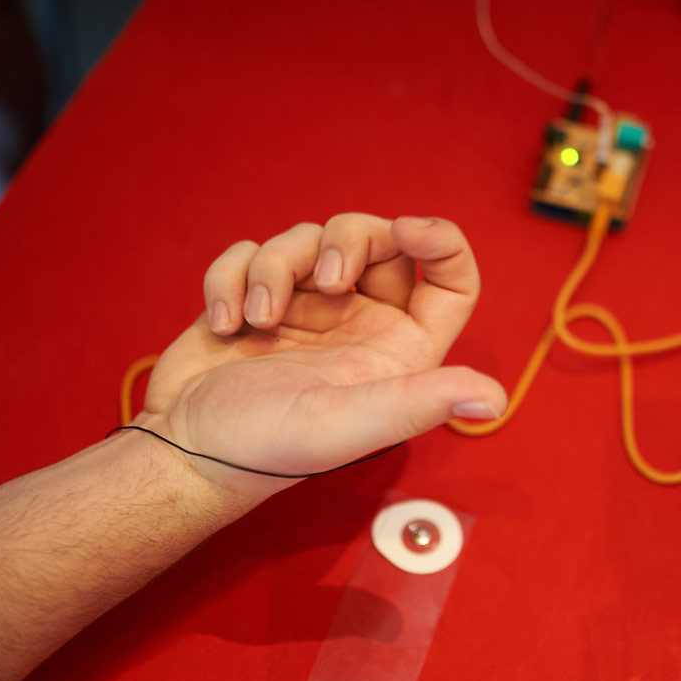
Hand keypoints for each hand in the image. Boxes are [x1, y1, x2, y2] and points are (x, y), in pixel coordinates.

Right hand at [137, 213, 506, 498]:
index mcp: (400, 349)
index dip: (444, 242)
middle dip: (349, 240)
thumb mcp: (350, 423)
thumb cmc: (270, 447)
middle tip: (326, 280)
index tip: (408, 230)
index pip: (451, 280)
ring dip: (278, 266)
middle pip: (379, 239)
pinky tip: (225, 324)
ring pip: (310, 238)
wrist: (186, 451)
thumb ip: (419, 402)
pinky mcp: (254, 297)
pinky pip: (252, 251)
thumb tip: (495, 400)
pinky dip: (233, 277)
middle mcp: (361, 322)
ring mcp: (306, 307)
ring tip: (259, 319)